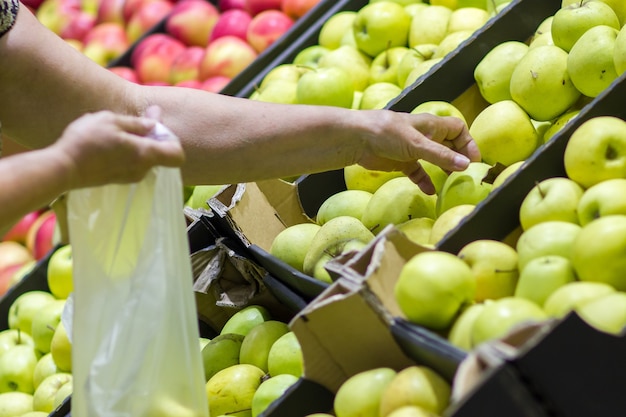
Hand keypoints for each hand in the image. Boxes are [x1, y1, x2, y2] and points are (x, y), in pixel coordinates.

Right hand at [52, 109, 184, 188]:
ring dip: (136, 142)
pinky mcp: (118, 179)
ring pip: (144, 157)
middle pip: (160, 153)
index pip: (177, 154)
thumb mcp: (112, 121)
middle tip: (136, 118)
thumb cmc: (88, 141)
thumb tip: (155, 122)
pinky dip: (126, 151)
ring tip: (114, 129)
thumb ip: (138, 123)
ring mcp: (131, 177)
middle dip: (152, 135)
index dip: (171, 138)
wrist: (63, 169)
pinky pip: (131, 163)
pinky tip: (107, 141)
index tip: (155, 126)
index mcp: (146, 154)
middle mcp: (143, 169)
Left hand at [355, 110, 480, 193]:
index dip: (467, 142)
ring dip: (443, 170)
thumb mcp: (417, 144)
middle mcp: (424, 136)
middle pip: (448, 145)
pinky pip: (418, 172)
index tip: (473, 160)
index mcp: (431, 125)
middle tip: (466, 174)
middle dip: (458, 158)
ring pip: (434, 159)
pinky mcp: (400, 162)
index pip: (457, 128)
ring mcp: (412, 149)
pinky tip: (430, 191)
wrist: (356, 139)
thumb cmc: (386, 133)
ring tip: (453, 182)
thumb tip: (466, 165)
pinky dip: (424, 180)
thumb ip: (440, 155)